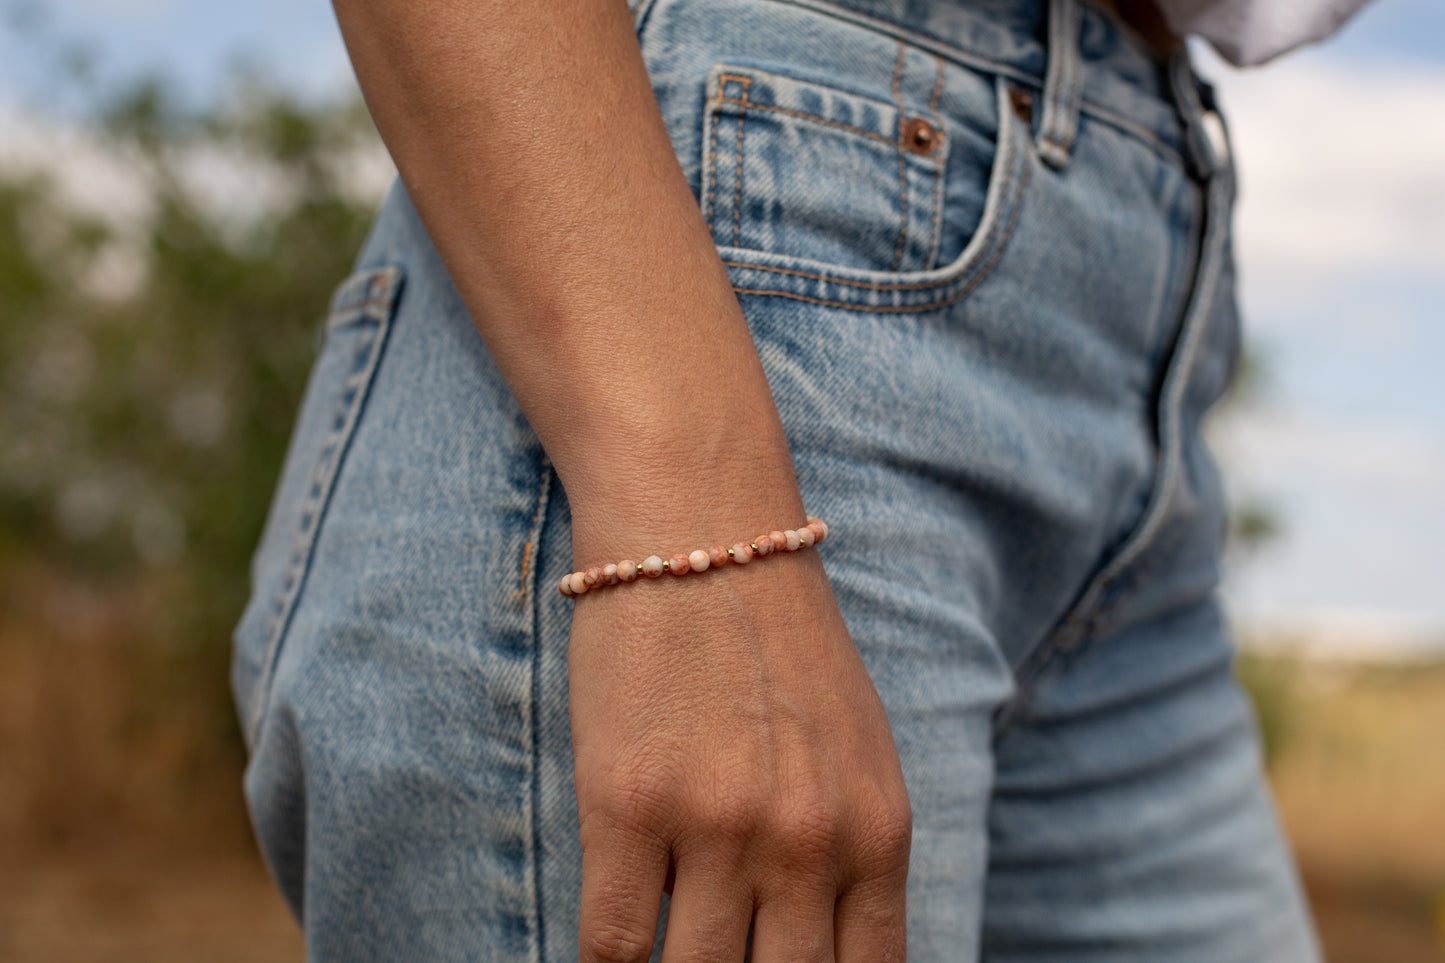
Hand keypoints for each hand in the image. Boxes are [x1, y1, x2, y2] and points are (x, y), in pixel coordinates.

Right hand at [568, 548, 910, 961]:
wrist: (700, 533)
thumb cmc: (779, 640)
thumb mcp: (857, 750)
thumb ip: (853, 856)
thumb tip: (812, 949)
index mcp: (876, 831)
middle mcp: (807, 840)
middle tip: (718, 960)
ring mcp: (718, 826)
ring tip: (666, 955)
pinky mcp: (629, 806)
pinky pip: (613, 943)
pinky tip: (608, 954)